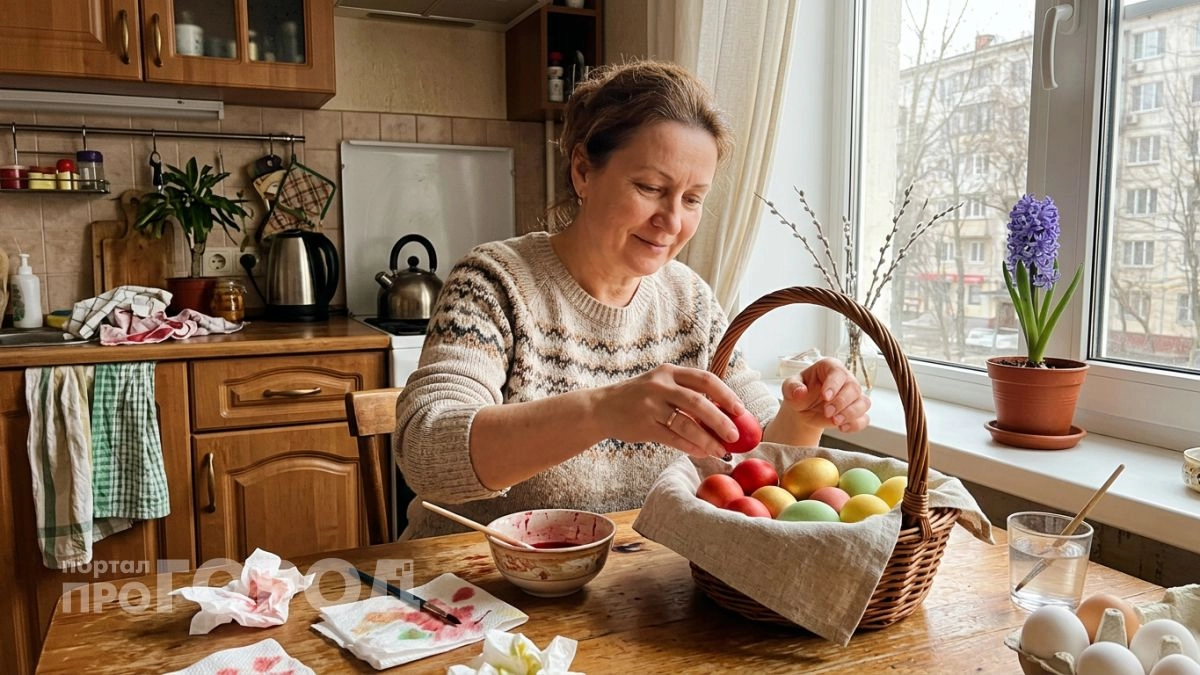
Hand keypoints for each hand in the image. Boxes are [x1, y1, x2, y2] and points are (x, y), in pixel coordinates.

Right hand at [595, 364, 741, 458]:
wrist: (601, 408)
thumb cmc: (638, 398)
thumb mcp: (660, 386)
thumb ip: (686, 394)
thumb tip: (722, 414)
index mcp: (669, 372)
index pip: (704, 379)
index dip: (725, 395)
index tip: (741, 410)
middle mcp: (660, 386)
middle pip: (698, 402)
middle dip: (720, 420)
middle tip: (734, 435)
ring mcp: (650, 406)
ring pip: (686, 424)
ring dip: (707, 439)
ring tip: (721, 450)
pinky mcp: (643, 425)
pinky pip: (672, 438)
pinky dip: (690, 447)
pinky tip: (702, 453)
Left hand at [781, 357, 870, 432]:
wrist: (802, 409)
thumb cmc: (799, 392)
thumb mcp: (790, 387)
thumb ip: (792, 387)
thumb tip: (800, 392)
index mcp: (829, 367)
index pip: (838, 372)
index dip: (834, 384)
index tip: (825, 396)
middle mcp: (845, 380)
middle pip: (854, 388)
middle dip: (841, 402)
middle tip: (827, 412)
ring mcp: (853, 396)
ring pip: (863, 402)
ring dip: (850, 414)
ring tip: (835, 421)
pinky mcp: (855, 412)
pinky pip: (864, 418)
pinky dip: (855, 424)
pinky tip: (842, 428)